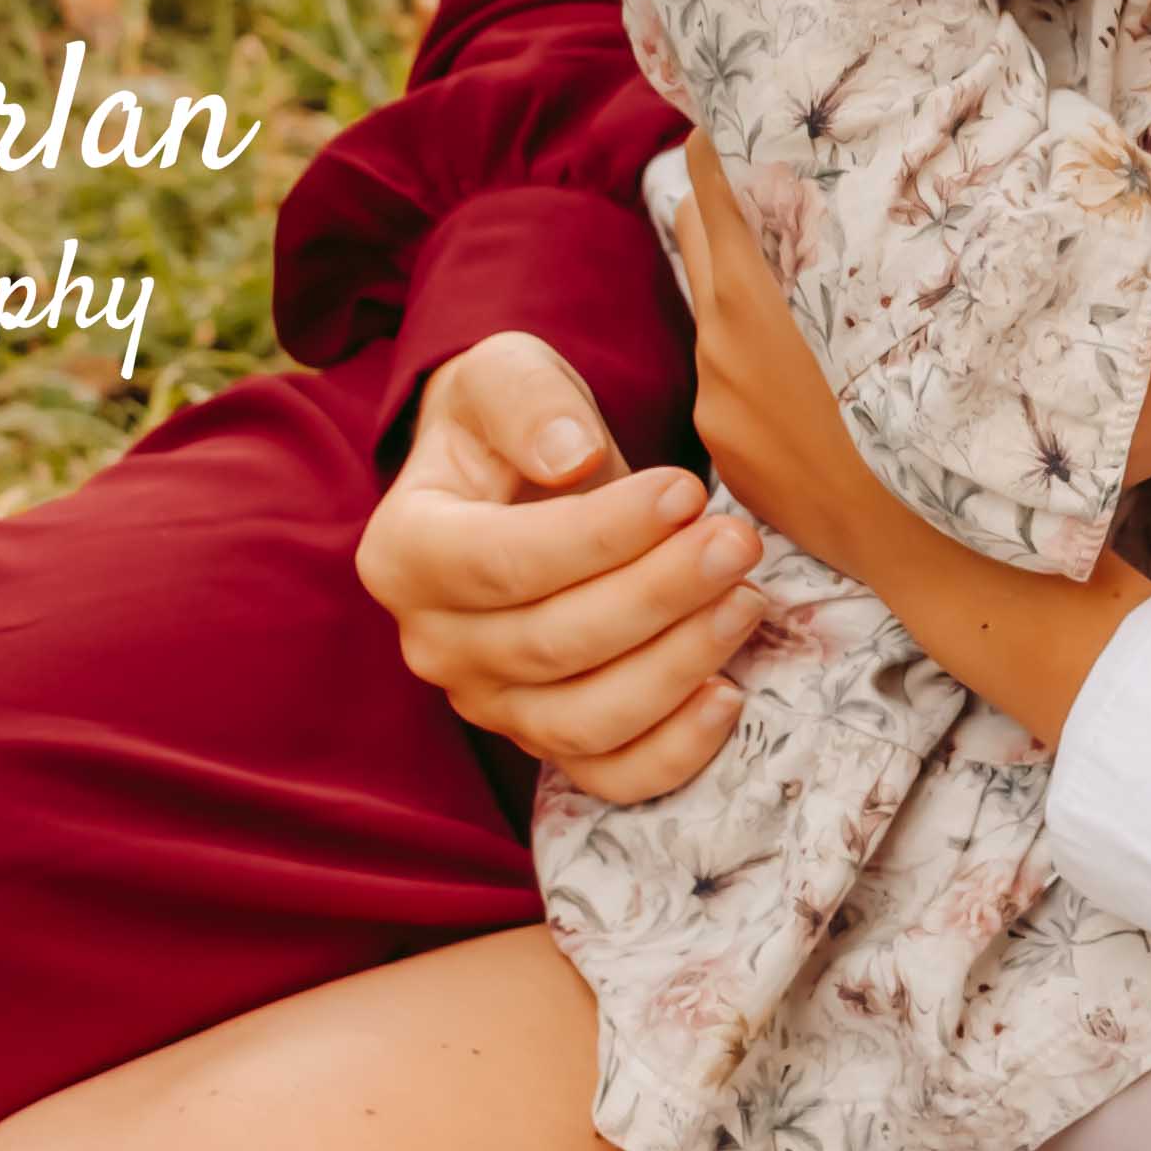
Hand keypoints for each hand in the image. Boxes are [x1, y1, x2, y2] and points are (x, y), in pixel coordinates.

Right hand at [353, 331, 771, 802]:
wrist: (518, 476)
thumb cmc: (512, 422)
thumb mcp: (504, 374)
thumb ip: (528, 402)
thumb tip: (571, 457)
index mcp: (404, 552)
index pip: (501, 562)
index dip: (600, 535)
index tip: (686, 489)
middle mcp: (433, 643)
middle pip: (549, 644)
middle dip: (658, 594)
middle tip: (738, 541)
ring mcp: (487, 703)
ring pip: (581, 721)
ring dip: (676, 667)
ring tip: (746, 599)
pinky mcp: (544, 738)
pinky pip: (606, 776)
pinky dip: (671, 755)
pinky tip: (730, 695)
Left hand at [679, 138, 1150, 750]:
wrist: (953, 556)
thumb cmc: (964, 404)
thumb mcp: (920, 288)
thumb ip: (865, 222)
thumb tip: (851, 153)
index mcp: (759, 289)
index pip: (707, 174)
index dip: (728, 136)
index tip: (754, 113)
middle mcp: (722, 341)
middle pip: (699, 230)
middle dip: (736, 198)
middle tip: (784, 170)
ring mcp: (720, 404)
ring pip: (717, 309)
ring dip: (753, 282)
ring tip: (813, 268)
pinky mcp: (731, 456)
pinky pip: (731, 376)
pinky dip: (760, 352)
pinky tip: (816, 360)